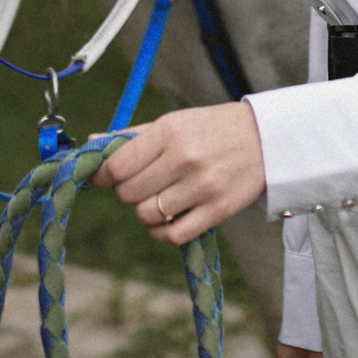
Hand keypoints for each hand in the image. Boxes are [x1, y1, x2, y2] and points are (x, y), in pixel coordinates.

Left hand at [91, 102, 265, 245]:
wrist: (266, 139)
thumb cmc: (211, 129)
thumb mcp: (173, 122)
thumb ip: (131, 136)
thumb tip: (91, 144)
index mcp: (169, 132)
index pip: (117, 166)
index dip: (103, 176)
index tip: (102, 178)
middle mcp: (184, 159)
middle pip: (128, 193)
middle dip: (126, 192)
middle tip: (138, 185)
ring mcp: (202, 187)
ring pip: (147, 215)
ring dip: (144, 211)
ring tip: (156, 199)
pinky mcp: (217, 210)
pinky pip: (172, 235)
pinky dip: (160, 232)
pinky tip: (163, 220)